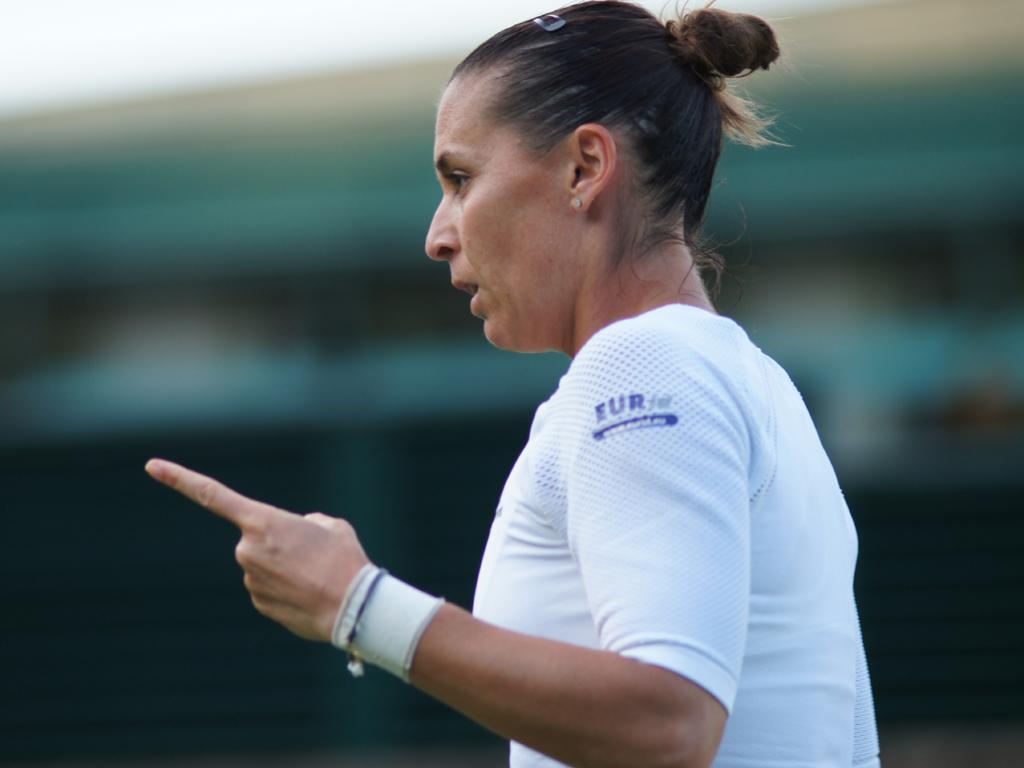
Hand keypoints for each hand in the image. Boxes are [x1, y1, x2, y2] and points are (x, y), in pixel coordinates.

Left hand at [145, 458, 369, 641]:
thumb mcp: (330, 526)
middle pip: (257, 538)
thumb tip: (298, 533)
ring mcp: (251, 580)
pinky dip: (287, 589)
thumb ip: (305, 523)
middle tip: (312, 554)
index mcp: (263, 522)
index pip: (213, 495)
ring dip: (286, 567)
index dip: (179, 479)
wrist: (353, 607)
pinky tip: (309, 592)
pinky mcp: (258, 603)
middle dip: (280, 543)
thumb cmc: (345, 560)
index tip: (151, 466)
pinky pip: (269, 588)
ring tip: (316, 575)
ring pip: (264, 565)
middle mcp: (248, 549)